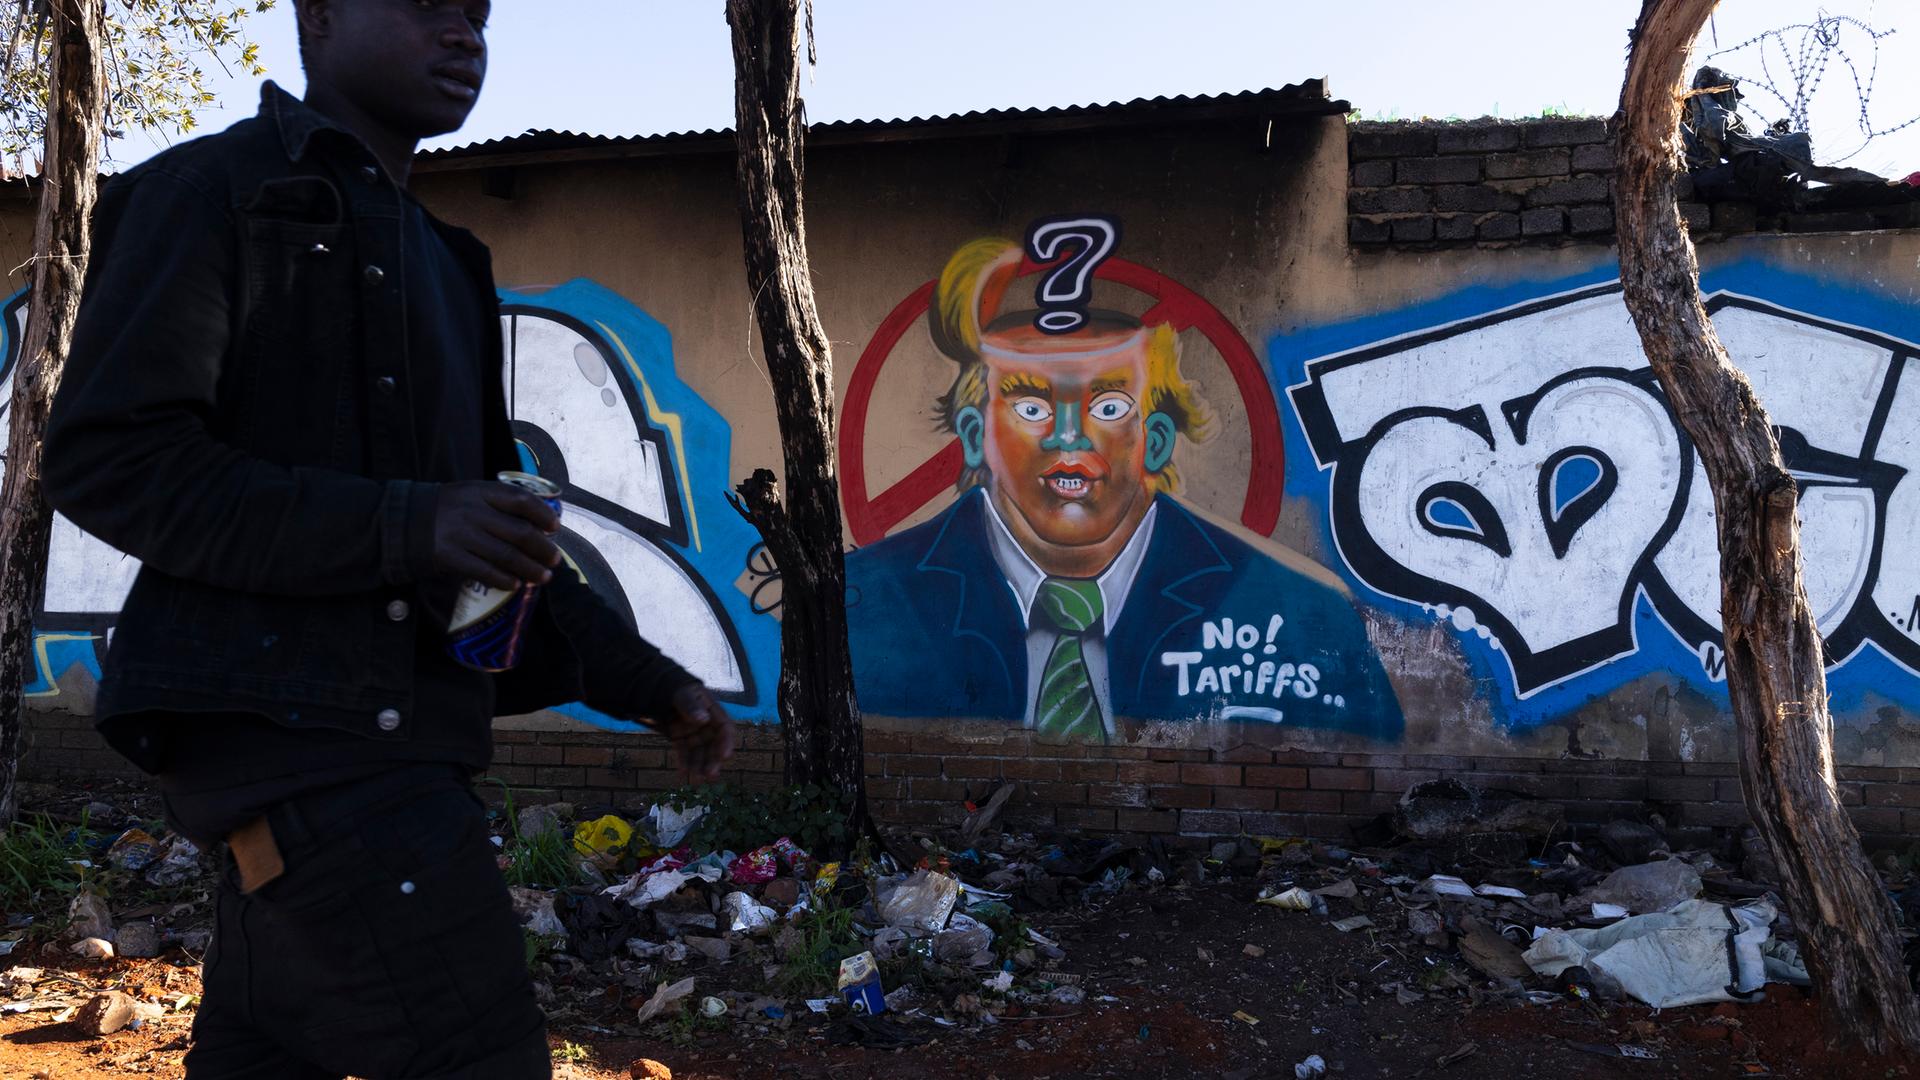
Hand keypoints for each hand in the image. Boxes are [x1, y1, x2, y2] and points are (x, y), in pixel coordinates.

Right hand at [430, 480, 560, 589]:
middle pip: (519, 531)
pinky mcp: (450, 557)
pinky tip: (515, 584)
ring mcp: (460, 534)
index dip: (543, 514)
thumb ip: (498, 504)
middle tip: (555, 559)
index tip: (555, 527)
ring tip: (543, 577)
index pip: (520, 500)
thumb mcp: (470, 494)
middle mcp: (472, 511)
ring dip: (530, 568)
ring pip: (506, 555)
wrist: (402, 522)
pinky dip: (504, 580)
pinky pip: (484, 571)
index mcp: (480, 491)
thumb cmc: (447, 509)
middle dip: (543, 548)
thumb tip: (538, 525)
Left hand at [664, 683, 735, 781]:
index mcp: (712, 712)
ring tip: (696, 780)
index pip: (724, 730)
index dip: (726, 743)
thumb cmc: (673, 687)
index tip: (724, 756)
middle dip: (712, 761)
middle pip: (713, 746)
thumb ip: (691, 705)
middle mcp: (705, 725)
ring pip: (699, 753)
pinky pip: (684, 753)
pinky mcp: (680, 739)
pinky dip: (684, 763)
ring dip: (699, 767)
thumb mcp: (682, 693)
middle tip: (709, 776)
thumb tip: (704, 719)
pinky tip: (682, 774)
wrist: (654, 688)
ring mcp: (693, 733)